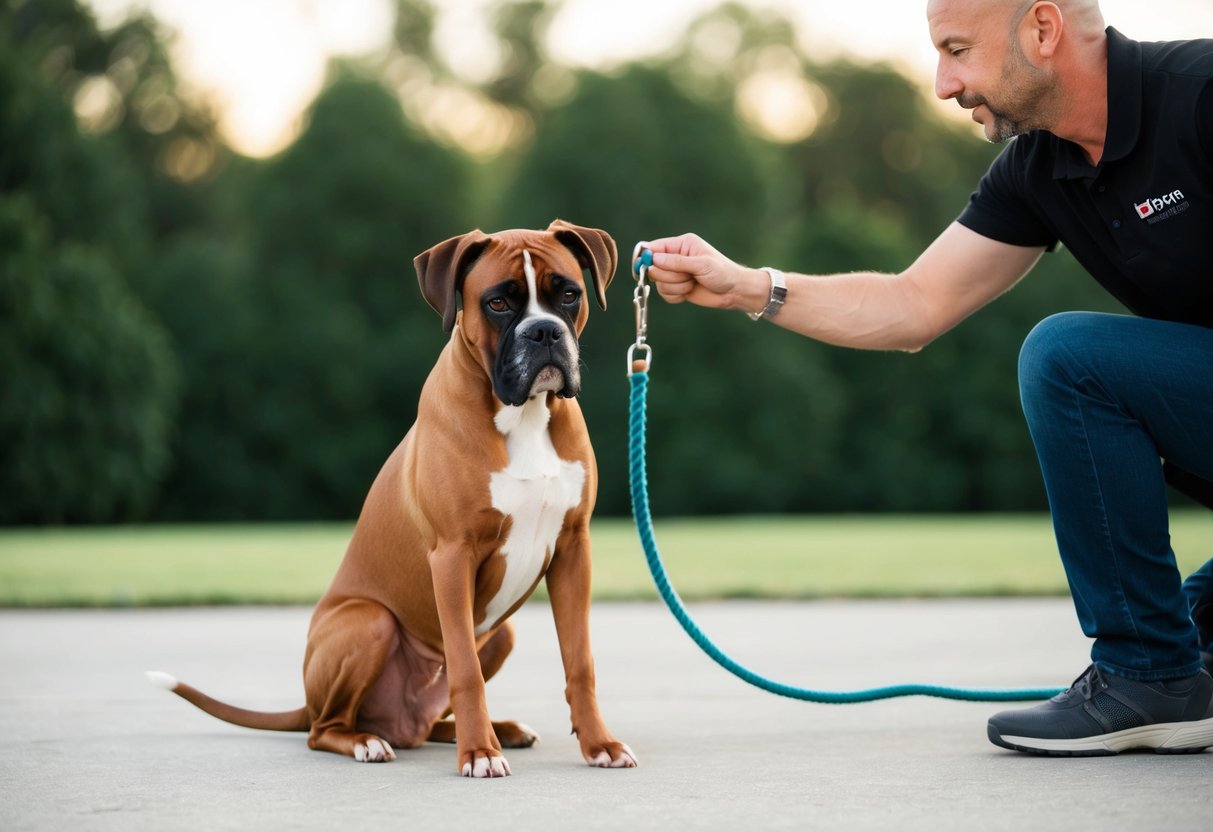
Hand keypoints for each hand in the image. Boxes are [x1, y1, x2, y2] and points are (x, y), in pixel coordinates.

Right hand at [638, 233, 761, 311]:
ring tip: (692, 283)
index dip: (645, 257)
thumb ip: (676, 262)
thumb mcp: (701, 264)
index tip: (641, 267)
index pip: (654, 247)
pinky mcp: (676, 288)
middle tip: (687, 276)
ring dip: (676, 287)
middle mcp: (675, 257)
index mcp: (681, 244)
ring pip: (659, 283)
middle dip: (669, 276)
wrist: (733, 291)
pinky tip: (689, 292)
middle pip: (654, 268)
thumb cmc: (722, 273)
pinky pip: (664, 294)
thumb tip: (653, 259)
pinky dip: (675, 296)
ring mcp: (675, 274)